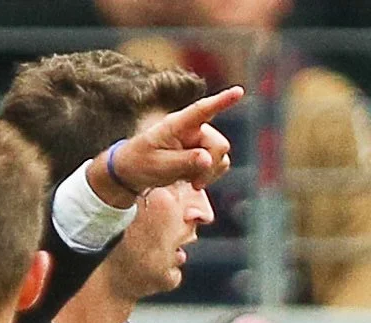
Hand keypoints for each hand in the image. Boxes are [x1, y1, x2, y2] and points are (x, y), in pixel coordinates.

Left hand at [103, 86, 242, 195]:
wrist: (132, 173)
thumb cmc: (140, 164)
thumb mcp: (158, 165)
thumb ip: (184, 162)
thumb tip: (208, 159)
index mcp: (177, 124)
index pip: (201, 110)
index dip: (221, 101)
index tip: (238, 91)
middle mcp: (192, 130)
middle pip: (218, 144)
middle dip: (211, 165)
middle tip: (194, 183)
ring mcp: (198, 141)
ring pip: (221, 156)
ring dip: (210, 173)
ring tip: (189, 181)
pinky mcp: (201, 154)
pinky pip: (218, 164)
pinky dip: (209, 175)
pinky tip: (192, 180)